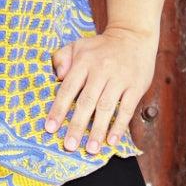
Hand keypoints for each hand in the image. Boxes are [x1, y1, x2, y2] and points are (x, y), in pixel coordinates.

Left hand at [43, 26, 157, 153]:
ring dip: (98, 130)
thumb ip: (61, 58)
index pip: (68, 88)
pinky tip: (111, 141)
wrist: (133, 36)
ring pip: (106, 107)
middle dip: (77, 125)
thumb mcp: (78, 45)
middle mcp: (101, 70)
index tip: (50, 128)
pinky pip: (126, 109)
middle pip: (87, 101)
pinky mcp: (136, 86)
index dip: (58, 109)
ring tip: (91, 149)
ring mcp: (119, 78)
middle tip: (69, 145)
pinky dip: (119, 126)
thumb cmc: (100, 47)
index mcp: (84, 61)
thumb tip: (57, 76)